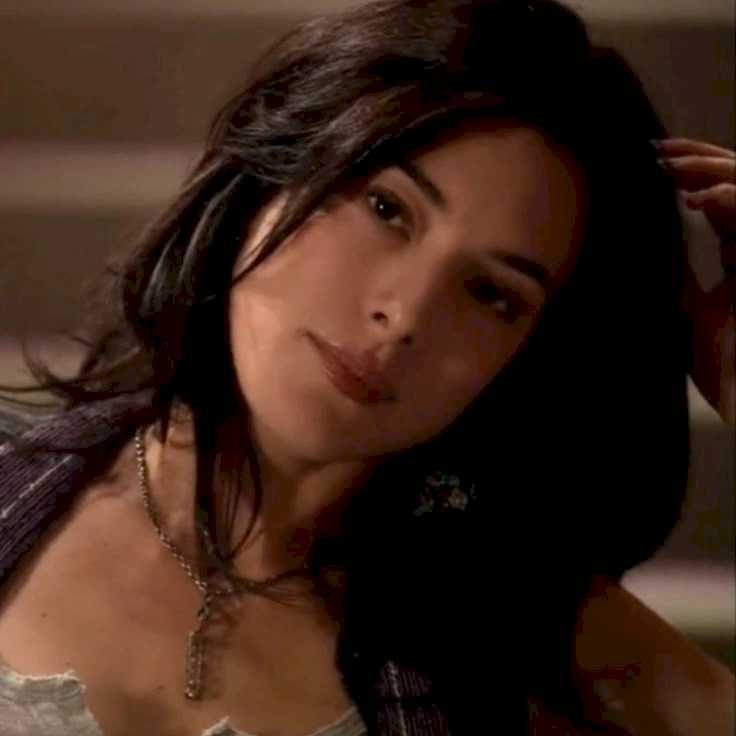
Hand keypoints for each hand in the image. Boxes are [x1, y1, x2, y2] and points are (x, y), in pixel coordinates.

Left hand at [654, 137, 734, 423]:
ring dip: (713, 171)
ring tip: (673, 167)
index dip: (689, 172)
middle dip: (698, 161)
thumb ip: (676, 268)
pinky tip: (702, 199)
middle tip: (660, 154)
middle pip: (734, 181)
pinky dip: (733, 201)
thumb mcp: (684, 304)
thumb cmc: (714, 358)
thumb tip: (650, 233)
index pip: (716, 195)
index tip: (651, 162)